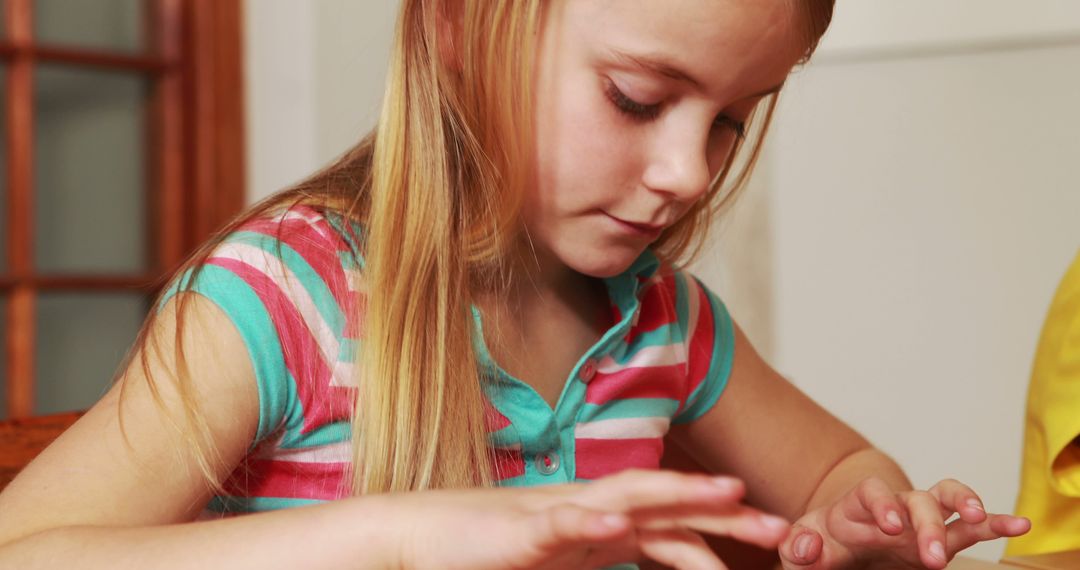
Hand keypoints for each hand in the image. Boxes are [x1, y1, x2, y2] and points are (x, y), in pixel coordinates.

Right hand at [389, 469, 791, 569]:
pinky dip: (594, 520)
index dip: (724, 530)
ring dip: (680, 493)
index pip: (674, 524)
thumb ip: (602, 556)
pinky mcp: (523, 530)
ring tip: (727, 493)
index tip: (774, 543)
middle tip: (785, 528)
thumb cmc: (489, 555)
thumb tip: (637, 554)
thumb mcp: (560, 561)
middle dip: (728, 513)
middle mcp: (590, 511)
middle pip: (669, 505)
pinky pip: (564, 522)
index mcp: (601, 526)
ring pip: (629, 497)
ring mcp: (558, 514)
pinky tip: (622, 524)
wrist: (422, 538)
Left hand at [778, 477, 1030, 568]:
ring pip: (947, 498)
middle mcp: (893, 505)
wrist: (835, 544)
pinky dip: (996, 522)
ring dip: (967, 504)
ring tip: (982, 518)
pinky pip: (972, 525)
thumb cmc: (819, 544)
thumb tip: (804, 547)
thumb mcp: (803, 548)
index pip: (872, 493)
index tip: (891, 526)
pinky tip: (1019, 524)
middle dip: (928, 524)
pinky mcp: (940, 536)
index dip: (883, 505)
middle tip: (932, 557)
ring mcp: (919, 518)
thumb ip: (799, 547)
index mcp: (857, 506)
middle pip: (916, 499)